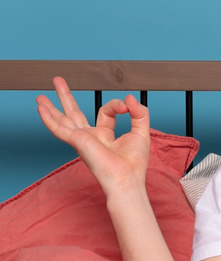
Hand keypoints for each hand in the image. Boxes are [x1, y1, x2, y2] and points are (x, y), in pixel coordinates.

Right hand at [36, 77, 150, 193]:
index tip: (127, 106)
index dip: (116, 105)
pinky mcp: (77, 141)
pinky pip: (59, 128)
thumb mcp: (141, 131)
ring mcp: (81, 139)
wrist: (126, 180)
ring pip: (63, 119)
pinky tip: (40, 109)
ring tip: (39, 96)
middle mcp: (90, 137)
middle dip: (65, 97)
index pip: (106, 111)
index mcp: (104, 135)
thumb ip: (139, 112)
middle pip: (74, 113)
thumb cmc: (134, 164)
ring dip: (50, 107)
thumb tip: (129, 97)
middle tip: (57, 81)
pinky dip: (49, 118)